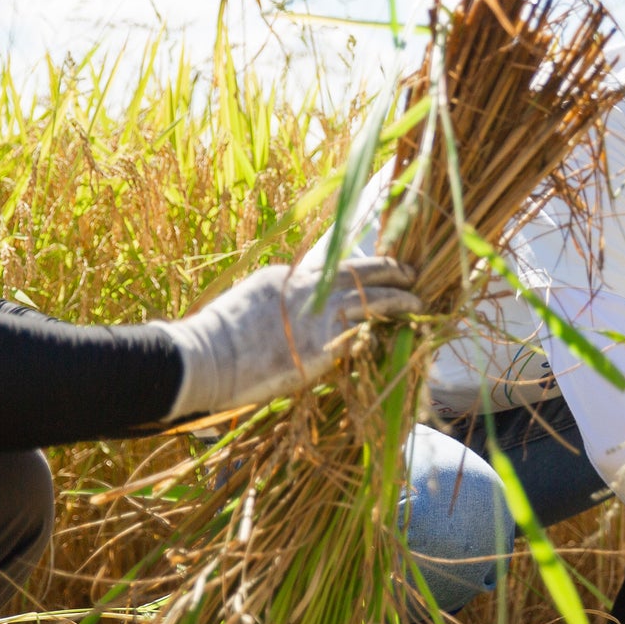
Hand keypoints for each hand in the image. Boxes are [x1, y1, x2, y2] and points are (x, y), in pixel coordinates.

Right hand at [157, 257, 420, 418]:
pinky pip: (366, 333)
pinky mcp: (327, 344)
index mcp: (287, 276)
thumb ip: (275, 304)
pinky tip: (399, 333)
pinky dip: (384, 331)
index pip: (330, 266)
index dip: (354, 271)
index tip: (369, 272)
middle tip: (410, 270)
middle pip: (360, 269)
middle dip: (389, 268)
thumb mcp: (247, 306)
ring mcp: (320, 314)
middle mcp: (308, 287)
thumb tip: (287, 317)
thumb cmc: (216, 341)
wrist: (207, 358)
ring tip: (417, 300)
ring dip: (400, 298)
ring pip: (374, 297)